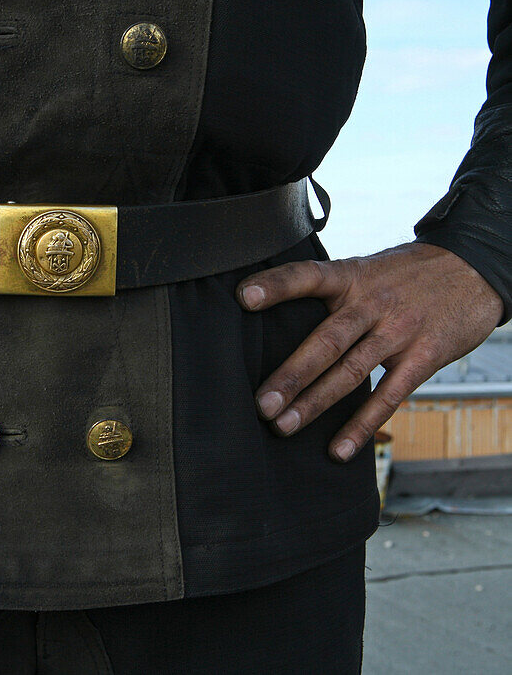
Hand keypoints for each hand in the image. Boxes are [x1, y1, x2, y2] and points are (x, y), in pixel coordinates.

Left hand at [236, 242, 501, 461]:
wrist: (474, 269)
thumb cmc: (404, 275)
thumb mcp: (365, 269)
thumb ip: (328, 292)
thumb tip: (272, 319)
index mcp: (351, 277)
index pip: (307, 276)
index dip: (276, 285)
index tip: (243, 297)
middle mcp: (372, 303)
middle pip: (327, 341)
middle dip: (292, 374)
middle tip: (262, 404)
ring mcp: (400, 331)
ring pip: (351, 371)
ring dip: (316, 402)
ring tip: (283, 426)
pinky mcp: (424, 357)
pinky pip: (390, 396)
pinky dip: (362, 424)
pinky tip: (338, 448)